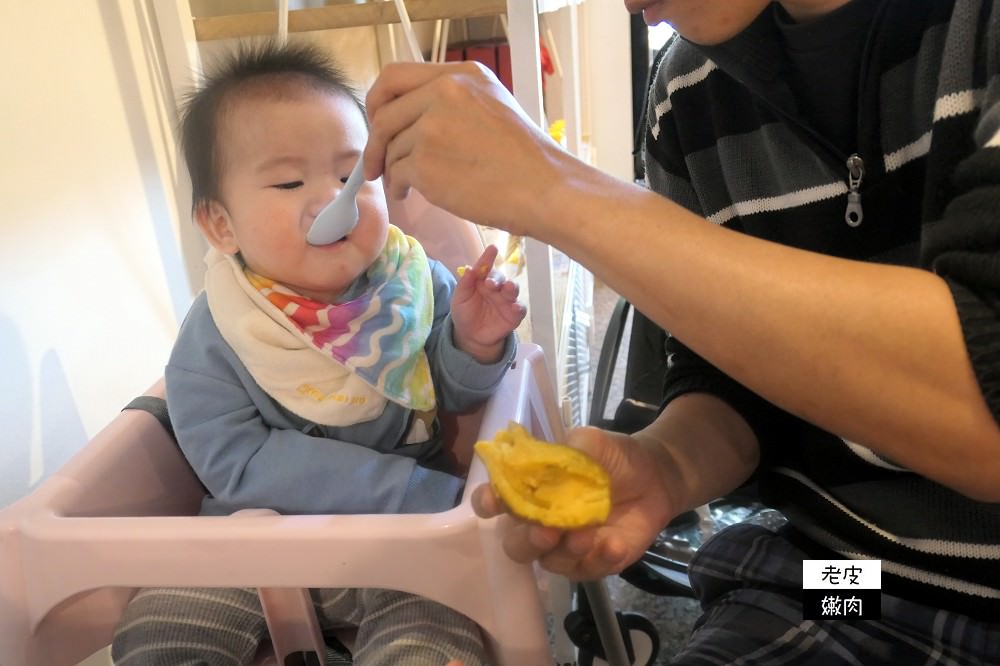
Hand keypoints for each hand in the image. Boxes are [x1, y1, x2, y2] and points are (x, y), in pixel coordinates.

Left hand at [365, 62, 567, 234]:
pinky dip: (400, 187)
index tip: (377, 121)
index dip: (378, 101)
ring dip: (393, 170)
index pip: (395, 76)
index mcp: (460, 76)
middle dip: (374, 143)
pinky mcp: (425, 163)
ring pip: (391, 149)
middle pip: (384, 114)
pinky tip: (411, 194)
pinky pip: (397, 174)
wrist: (544, 189)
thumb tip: (408, 117)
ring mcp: (432, 128)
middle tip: (374, 163)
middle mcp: (443, 93)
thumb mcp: (492, 104)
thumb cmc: (524, 158)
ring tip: (408, 186)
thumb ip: (451, 100)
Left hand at [450, 245, 525, 362]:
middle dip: (497, 278)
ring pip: (513, 290)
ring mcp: (506, 301)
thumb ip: (465, 284)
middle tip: (490, 283)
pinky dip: (519, 307)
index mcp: (482, 281)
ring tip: (509, 288)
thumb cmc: (465, 313)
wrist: (471, 336)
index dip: (489, 258)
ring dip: (512, 288)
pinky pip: (520, 309)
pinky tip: (515, 307)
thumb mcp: (460, 298)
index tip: (492, 249)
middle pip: (501, 278)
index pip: (486, 267)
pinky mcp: (514, 315)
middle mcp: (497, 288)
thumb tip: (469, 268)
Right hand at [472, 426, 675, 580]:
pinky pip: (587, 571)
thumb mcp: (592, 442)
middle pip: (515, 544)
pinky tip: (613, 544)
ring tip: (589, 534)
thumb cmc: (613, 458)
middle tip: (546, 531)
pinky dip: (599, 559)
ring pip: (549, 561)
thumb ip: (569, 448)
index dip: (488, 502)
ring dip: (566, 550)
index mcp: (530, 491)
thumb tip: (550, 463)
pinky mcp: (592, 564)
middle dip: (526, 539)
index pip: (495, 501)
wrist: (656, 477)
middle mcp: (539, 523)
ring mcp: (564, 548)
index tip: (494, 501)